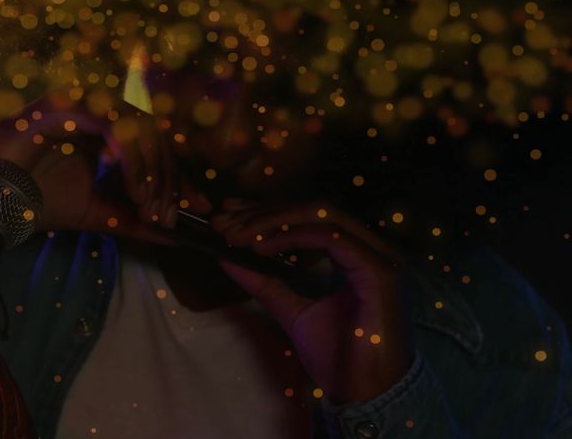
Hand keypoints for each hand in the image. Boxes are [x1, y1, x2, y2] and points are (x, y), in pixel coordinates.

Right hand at [0, 90, 208, 242]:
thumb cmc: (36, 201)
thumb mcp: (98, 212)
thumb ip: (136, 218)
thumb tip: (179, 235)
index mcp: (104, 127)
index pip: (155, 142)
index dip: (178, 175)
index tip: (198, 208)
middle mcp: (96, 107)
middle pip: (155, 133)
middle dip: (171, 177)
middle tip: (174, 214)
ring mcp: (81, 101)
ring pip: (140, 127)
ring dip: (153, 171)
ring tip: (152, 207)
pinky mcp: (68, 105)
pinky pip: (116, 129)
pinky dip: (133, 162)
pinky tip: (135, 192)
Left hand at [211, 203, 410, 404]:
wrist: (366, 394)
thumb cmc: (338, 356)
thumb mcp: (291, 310)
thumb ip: (264, 282)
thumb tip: (228, 256)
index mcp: (356, 255)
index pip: (309, 217)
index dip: (267, 211)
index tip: (229, 215)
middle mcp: (372, 249)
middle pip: (312, 209)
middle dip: (263, 212)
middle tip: (223, 223)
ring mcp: (379, 257)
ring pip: (321, 214)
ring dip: (272, 220)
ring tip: (236, 235)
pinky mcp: (379, 272)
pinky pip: (331, 237)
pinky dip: (292, 236)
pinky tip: (261, 247)